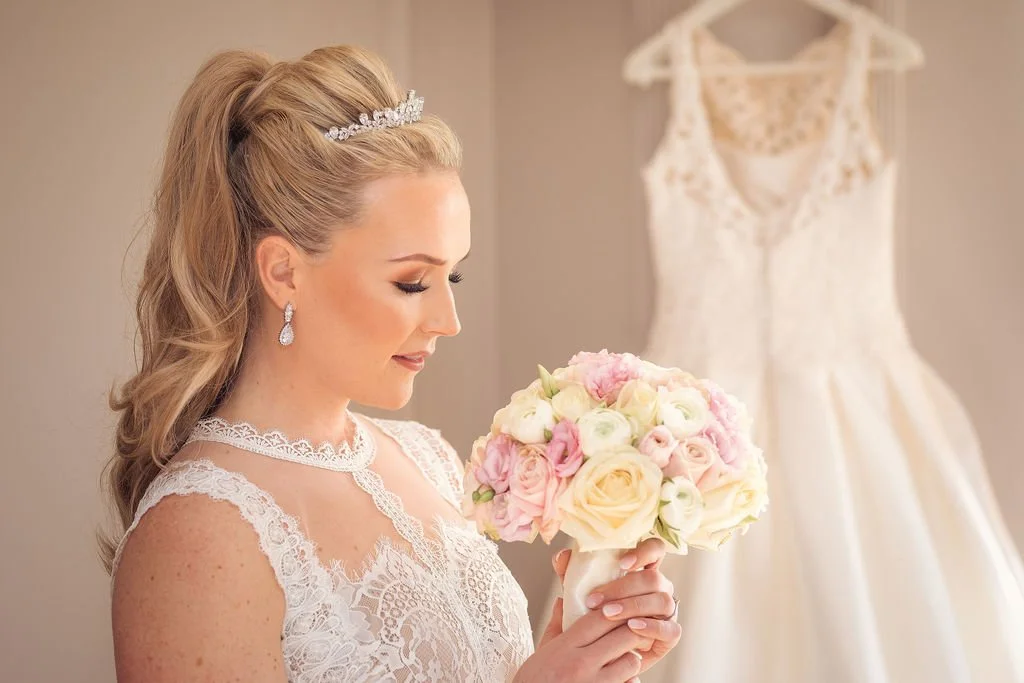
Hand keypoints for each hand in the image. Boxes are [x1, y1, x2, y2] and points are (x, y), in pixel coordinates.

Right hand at [514, 595, 649, 682]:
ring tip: (621, 661)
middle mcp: (581, 664)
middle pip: (623, 635)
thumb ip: (556, 625)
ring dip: (630, 660)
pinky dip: (628, 682)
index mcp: (565, 647)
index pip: (599, 618)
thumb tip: (563, 599)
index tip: (621, 610)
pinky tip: (618, 681)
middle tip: (629, 635)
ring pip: (631, 661)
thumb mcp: (542, 652)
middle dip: (630, 633)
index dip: (615, 609)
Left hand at [544, 539, 681, 675]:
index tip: (622, 563)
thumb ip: (570, 573)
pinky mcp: (669, 636)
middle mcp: (658, 588)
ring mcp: (666, 611)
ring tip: (608, 615)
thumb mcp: (578, 593)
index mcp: (642, 570)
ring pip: (662, 601)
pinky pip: (671, 629)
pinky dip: (652, 627)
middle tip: (594, 599)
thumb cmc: (592, 615)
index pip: (655, 549)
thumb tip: (561, 556)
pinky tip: (632, 628)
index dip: (644, 552)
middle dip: (624, 588)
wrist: (597, 653)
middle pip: (654, 578)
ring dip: (633, 606)